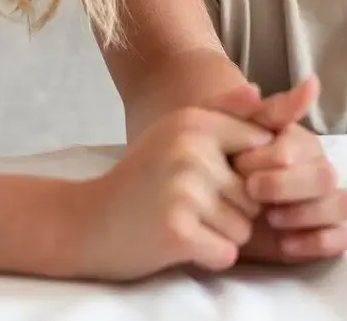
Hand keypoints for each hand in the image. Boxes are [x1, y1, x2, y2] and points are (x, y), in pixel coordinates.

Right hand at [70, 107, 273, 280]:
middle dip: (234, 209)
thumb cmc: (142, 178)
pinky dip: (209, 257)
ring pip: (245, 227)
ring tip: (186, 223)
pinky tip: (181, 244)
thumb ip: (222, 112)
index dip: (248, 172)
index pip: (262, 146)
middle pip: (257, 193)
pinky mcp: (177, 231)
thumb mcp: (177, 133)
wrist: (84, 222)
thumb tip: (258, 89)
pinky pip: (226, 253)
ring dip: (222, 236)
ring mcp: (184, 190)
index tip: (216, 179)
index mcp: (196, 122)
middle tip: (191, 206)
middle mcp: (192, 150)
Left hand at [209, 76, 346, 263]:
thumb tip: (311, 83)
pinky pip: (341, 239)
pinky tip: (286, 244)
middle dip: (287, 185)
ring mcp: (321, 204)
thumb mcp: (226, 127)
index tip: (238, 164)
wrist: (197, 201)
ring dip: (307, 212)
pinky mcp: (318, 236)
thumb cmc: (215, 159)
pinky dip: (319, 241)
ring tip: (271, 219)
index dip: (270, 158)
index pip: (300, 148)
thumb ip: (263, 108)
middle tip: (251, 192)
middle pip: (327, 175)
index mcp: (299, 143)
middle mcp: (316, 170)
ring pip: (342, 204)